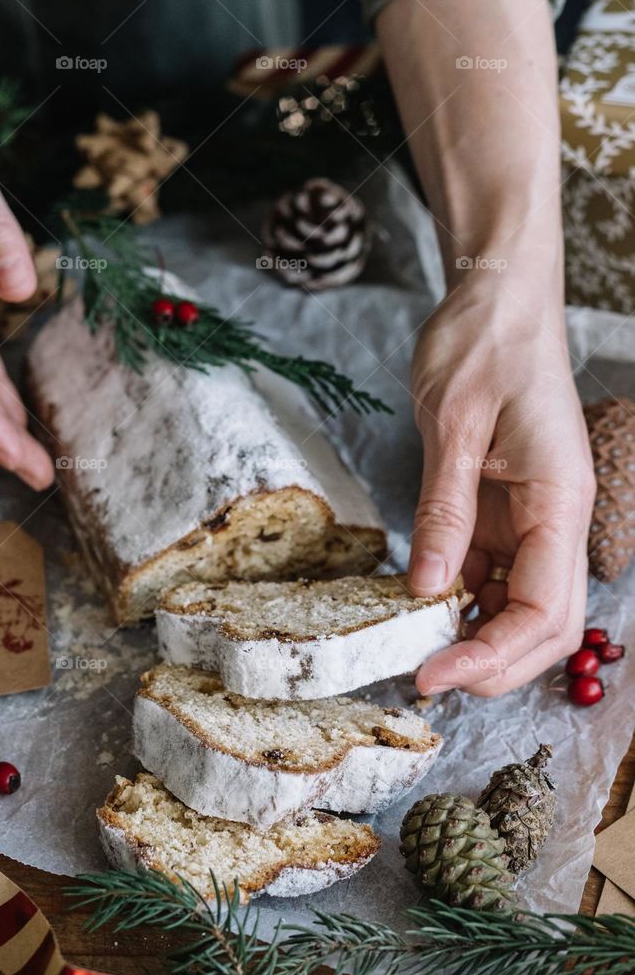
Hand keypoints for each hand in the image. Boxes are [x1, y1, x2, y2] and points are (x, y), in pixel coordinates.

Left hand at [408, 273, 595, 695]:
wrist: (495, 299)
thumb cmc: (484, 344)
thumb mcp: (454, 424)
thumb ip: (445, 510)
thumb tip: (427, 590)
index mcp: (560, 501)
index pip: (545, 609)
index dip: (494, 657)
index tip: (435, 674)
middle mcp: (555, 518)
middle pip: (544, 623)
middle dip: (492, 662)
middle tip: (426, 675)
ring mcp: (530, 517)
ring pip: (516, 603)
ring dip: (473, 634)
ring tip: (413, 645)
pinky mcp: (501, 508)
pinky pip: (487, 570)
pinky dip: (457, 597)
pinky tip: (418, 604)